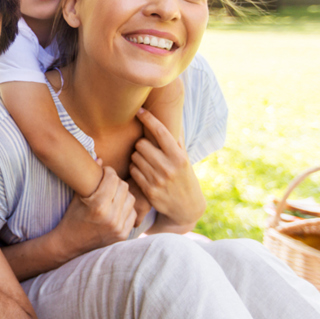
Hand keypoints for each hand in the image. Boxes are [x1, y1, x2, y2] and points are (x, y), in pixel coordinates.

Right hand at [50, 167, 135, 258]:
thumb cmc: (71, 217)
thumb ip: (90, 178)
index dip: (109, 171)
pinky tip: (116, 207)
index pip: (113, 179)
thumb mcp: (78, 196)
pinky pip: (132, 213)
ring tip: (113, 194)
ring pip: (131, 199)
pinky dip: (126, 208)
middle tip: (109, 181)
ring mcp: (119, 227)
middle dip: (116, 181)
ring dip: (123, 194)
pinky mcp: (123, 234)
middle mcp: (111, 216)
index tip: (105, 171)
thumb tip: (101, 158)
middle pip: (124, 187)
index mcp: (98, 205)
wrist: (70, 244)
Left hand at [130, 108, 205, 228]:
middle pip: (141, 144)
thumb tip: (172, 120)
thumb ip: (177, 142)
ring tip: (146, 163)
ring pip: (135, 157)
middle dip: (141, 145)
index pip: (161, 132)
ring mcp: (158, 180)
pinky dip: (135, 169)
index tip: (140, 110)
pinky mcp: (149, 190)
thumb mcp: (185, 160)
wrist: (187, 208)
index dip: (148, 118)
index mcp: (179, 157)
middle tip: (147, 151)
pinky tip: (143, 172)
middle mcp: (169, 167)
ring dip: (137, 157)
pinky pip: (133, 171)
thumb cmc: (184, 178)